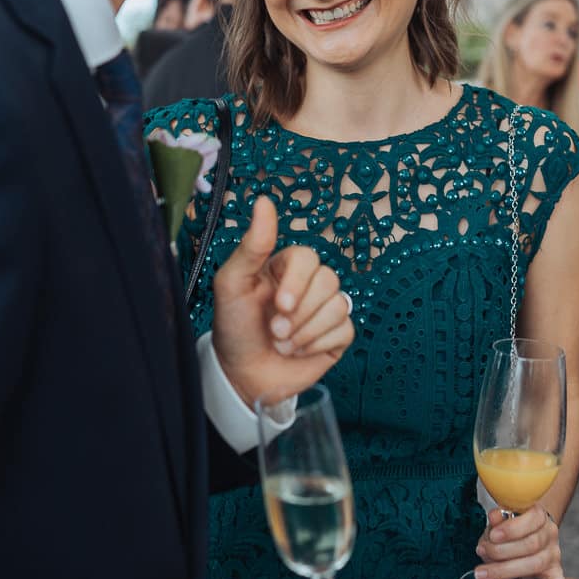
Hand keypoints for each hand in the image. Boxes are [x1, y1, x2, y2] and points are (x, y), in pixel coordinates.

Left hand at [210, 195, 354, 405]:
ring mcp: (325, 310)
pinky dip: (318, 344)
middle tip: (275, 330)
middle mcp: (308, 285)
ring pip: (339, 305)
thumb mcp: (232, 284)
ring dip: (306, 331)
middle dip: (300, 312)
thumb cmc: (234, 327)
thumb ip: (252, 244)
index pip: (309, 257)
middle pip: (329, 279)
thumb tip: (264, 201)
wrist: (241, 376)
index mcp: (285, 267)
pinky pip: (346, 329)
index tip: (279, 304)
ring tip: (283, 343)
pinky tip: (299, 351)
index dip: (298, 281)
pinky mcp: (336, 336)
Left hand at [473, 505, 564, 578]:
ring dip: (505, 570)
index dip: (512, 528)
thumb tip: (494, 516)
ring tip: (482, 573)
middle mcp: (549, 536)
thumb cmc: (509, 538)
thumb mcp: (498, 528)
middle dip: (501, 551)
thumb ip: (497, 523)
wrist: (521, 554)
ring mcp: (554, 557)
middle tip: (481, 553)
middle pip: (531, 544)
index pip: (534, 517)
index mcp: (539, 518)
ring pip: (535, 563)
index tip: (493, 535)